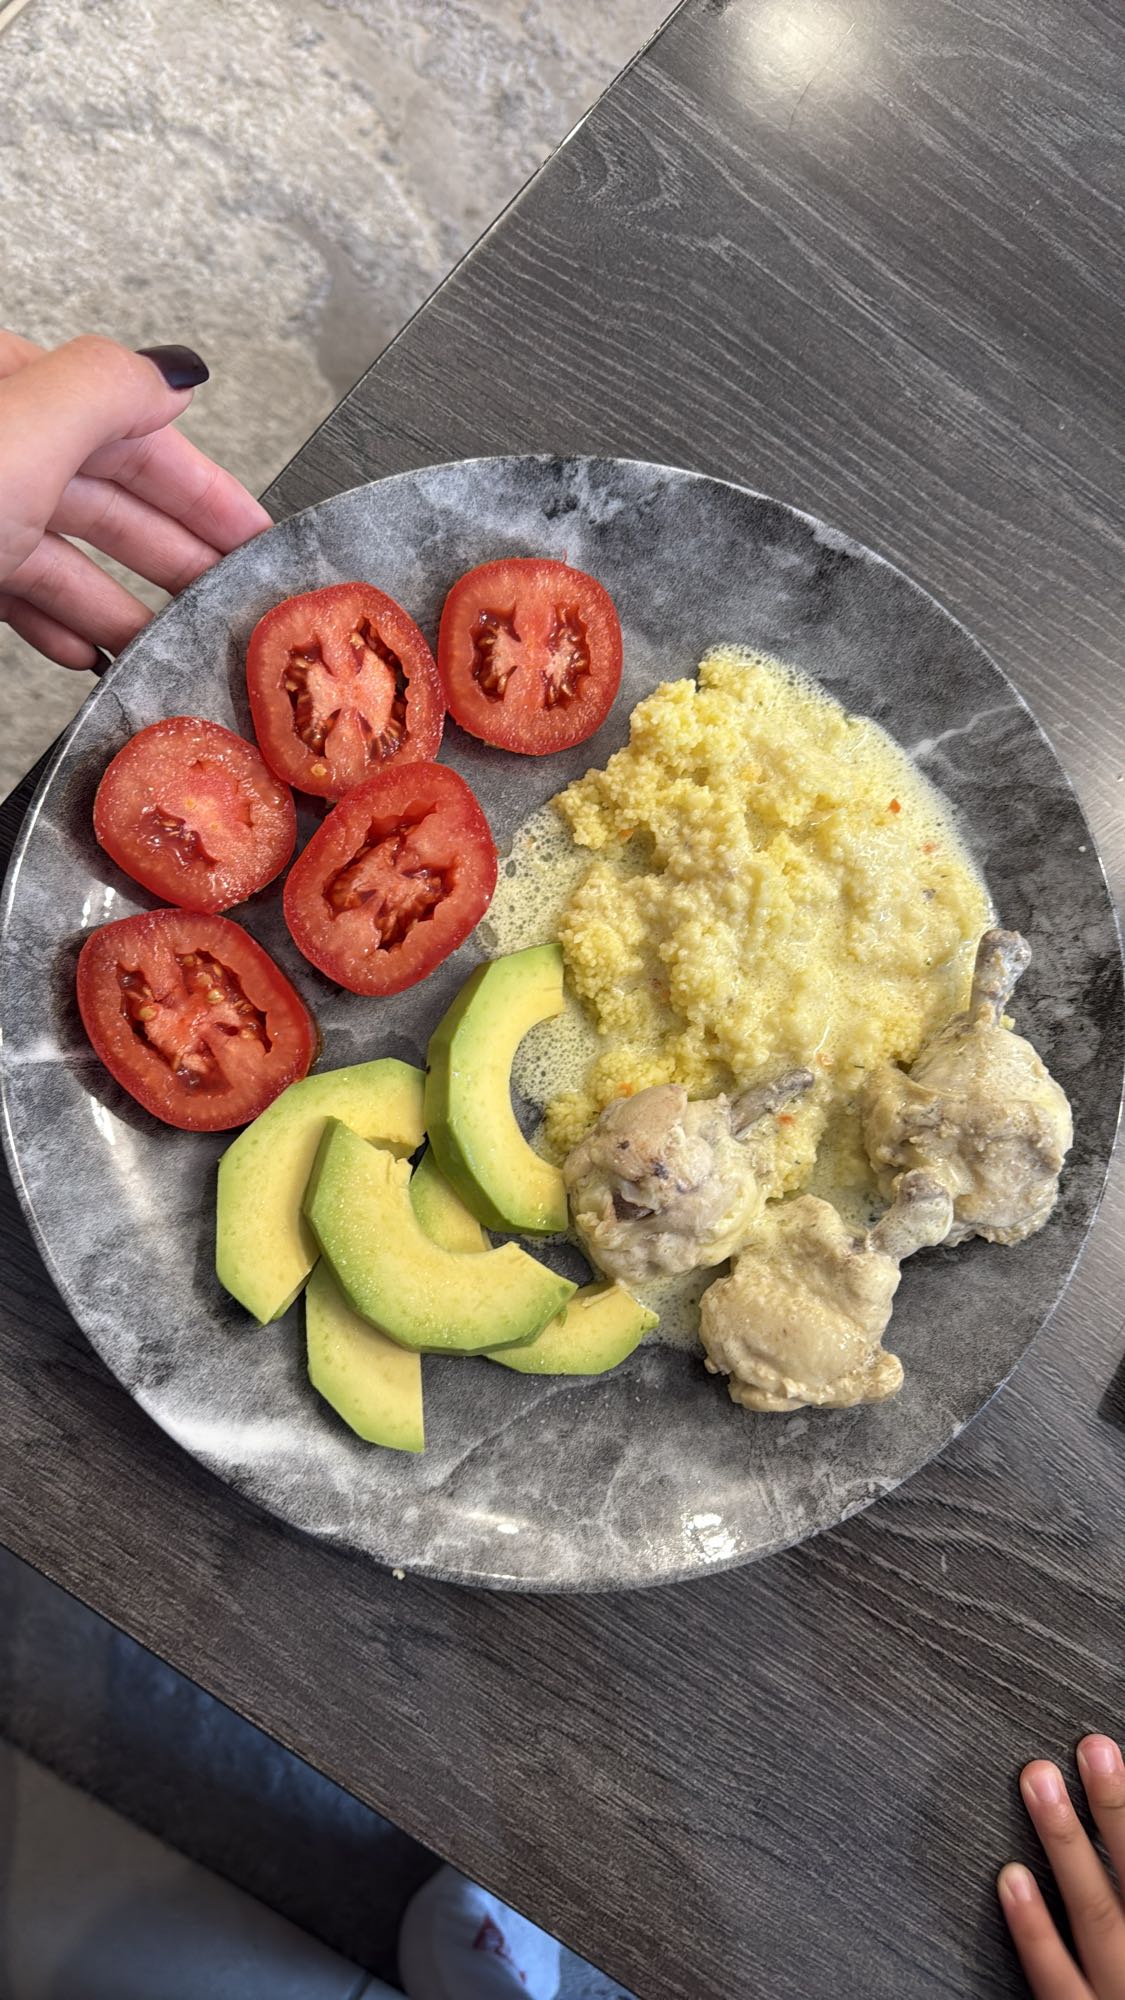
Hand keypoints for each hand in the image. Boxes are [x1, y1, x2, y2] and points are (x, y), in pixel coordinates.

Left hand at [0, 332, 270, 670]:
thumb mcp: (24, 426)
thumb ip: (108, 392)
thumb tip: (178, 375)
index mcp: (18, 388)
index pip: (136, 434)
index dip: (205, 490)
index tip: (255, 535)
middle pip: (109, 497)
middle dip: (176, 552)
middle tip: (231, 596)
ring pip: (65, 554)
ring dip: (123, 603)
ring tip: (170, 638)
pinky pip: (21, 593)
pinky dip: (61, 624)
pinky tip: (89, 651)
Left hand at [999, 1735, 1124, 1996]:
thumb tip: (1114, 1837)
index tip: (1114, 1749)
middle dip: (1117, 1813)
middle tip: (1091, 1746)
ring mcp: (1118, 1999)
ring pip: (1097, 1916)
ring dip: (1067, 1845)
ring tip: (1039, 1781)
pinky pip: (1055, 1982)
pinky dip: (1034, 1930)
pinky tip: (1010, 1879)